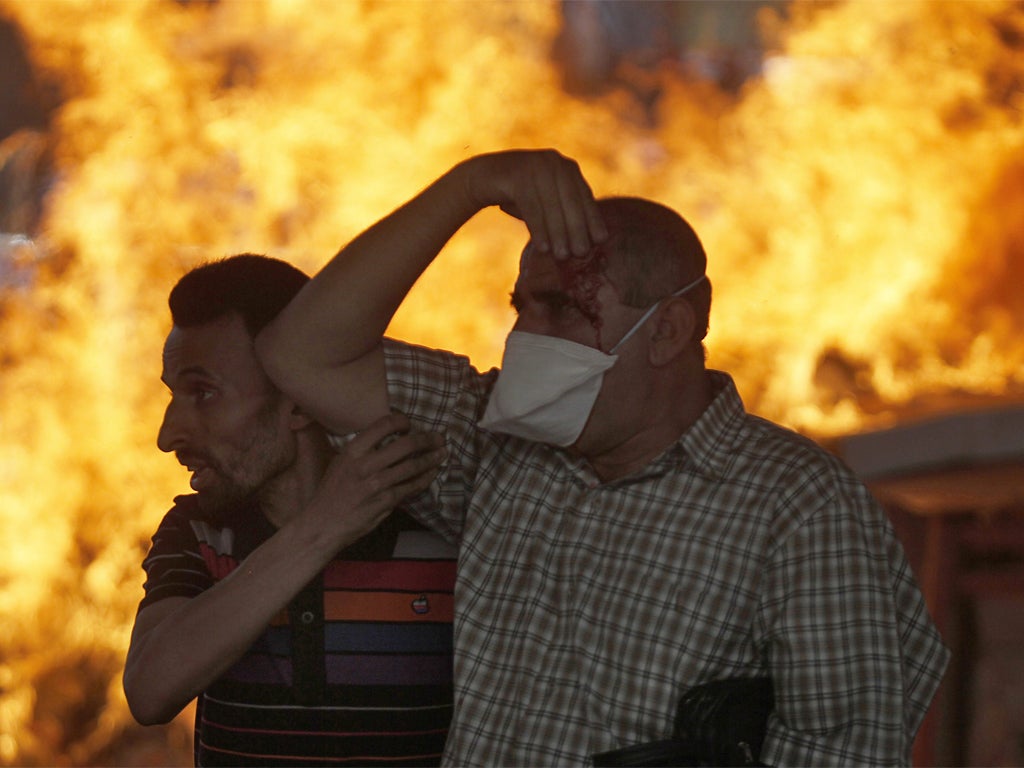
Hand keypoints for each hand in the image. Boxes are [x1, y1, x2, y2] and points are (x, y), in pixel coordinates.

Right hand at [313, 413, 444, 541]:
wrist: (323, 524)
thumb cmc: (331, 493)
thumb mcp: (341, 463)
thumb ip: (363, 450)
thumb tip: (389, 439)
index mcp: (352, 451)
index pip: (383, 425)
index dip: (402, 421)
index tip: (410, 424)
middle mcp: (365, 465)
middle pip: (405, 444)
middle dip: (426, 439)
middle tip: (438, 437)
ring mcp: (377, 484)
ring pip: (413, 466)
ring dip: (432, 458)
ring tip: (442, 452)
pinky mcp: (385, 502)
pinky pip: (412, 486)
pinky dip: (425, 478)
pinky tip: (432, 472)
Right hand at [461, 149, 607, 257]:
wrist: (482, 178)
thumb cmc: (519, 196)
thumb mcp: (546, 201)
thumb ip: (565, 212)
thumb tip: (591, 240)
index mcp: (566, 167)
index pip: (583, 195)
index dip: (592, 218)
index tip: (601, 240)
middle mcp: (553, 161)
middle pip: (570, 200)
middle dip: (577, 229)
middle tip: (582, 253)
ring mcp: (534, 165)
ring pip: (551, 205)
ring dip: (558, 233)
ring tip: (563, 256)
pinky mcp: (516, 174)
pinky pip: (531, 206)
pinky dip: (539, 229)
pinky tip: (543, 248)